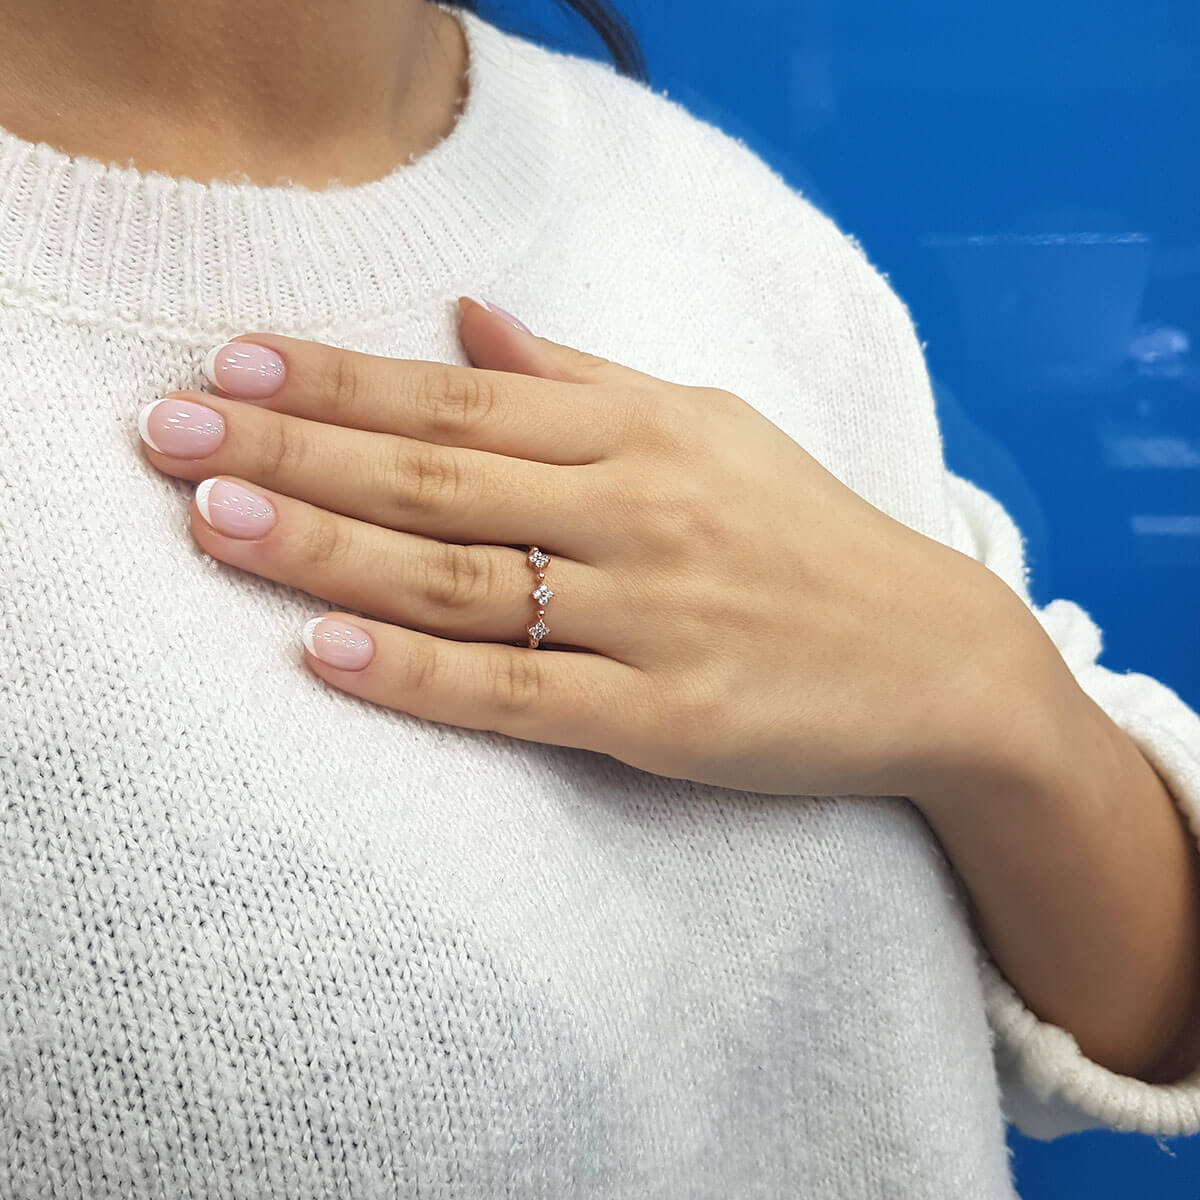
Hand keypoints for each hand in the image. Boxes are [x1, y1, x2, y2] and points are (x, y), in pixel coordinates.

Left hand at [136, 297, 1013, 797]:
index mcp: (645, 434)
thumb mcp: (711, 430)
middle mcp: (639, 511)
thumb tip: (474, 318)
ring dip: (327, 551)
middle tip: (173, 433)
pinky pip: (522, 692)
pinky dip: (422, 674)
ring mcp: (651, 617)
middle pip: (439, 478)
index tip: (235, 364)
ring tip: (214, 523)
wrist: (935, 658)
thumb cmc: (811, 539)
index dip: (340, 382)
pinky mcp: (667, 717)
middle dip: (295, 453)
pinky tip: (330, 652)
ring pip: (462, 577)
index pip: (461, 400)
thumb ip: (586, 379)